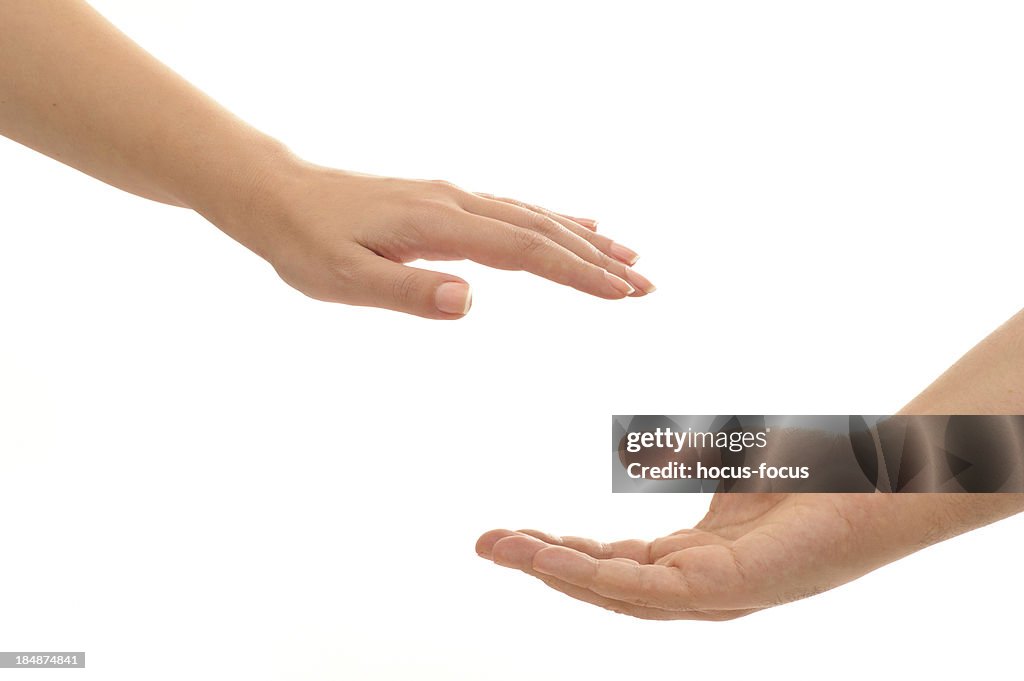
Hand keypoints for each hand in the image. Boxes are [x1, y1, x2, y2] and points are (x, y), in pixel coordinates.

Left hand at [220, 157, 654, 318]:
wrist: (276, 196)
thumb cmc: (306, 242)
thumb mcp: (344, 279)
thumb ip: (408, 291)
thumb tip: (471, 301)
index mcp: (440, 224)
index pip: (525, 251)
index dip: (577, 273)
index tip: (622, 293)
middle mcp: (456, 203)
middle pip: (543, 231)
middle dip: (598, 260)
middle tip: (646, 285)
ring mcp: (453, 199)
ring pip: (534, 217)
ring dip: (584, 240)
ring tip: (628, 257)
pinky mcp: (445, 203)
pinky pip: (513, 210)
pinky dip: (552, 221)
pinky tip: (571, 226)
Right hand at [476, 493, 1023, 619]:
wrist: (880, 479)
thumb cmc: (813, 475)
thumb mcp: (726, 467)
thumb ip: (684, 467)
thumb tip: (646, 454)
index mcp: (692, 562)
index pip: (612, 565)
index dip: (559, 552)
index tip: (510, 533)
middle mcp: (696, 588)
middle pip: (604, 585)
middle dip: (541, 565)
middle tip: (485, 543)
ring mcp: (713, 596)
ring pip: (617, 594)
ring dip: (555, 571)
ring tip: (504, 548)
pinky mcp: (730, 590)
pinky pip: (650, 589)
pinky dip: (596, 576)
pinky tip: (556, 557)